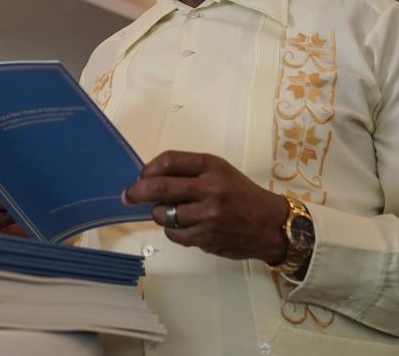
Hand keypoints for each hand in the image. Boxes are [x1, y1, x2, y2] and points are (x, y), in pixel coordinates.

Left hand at [123, 150, 288, 262]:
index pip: (169, 160)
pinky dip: (173, 230)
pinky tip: (184, 226)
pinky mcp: (206, 238)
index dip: (149, 168)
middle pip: (159, 187)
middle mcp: (209, 188)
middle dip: (137, 191)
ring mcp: (208, 215)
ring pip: (163, 214)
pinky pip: (174, 234)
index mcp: (212, 166)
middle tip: (127, 195)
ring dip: (159, 214)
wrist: (270, 225)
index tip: (141, 176)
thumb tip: (149, 178)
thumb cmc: (241, 194)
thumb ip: (190, 172)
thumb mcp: (221, 171)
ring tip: (170, 212)